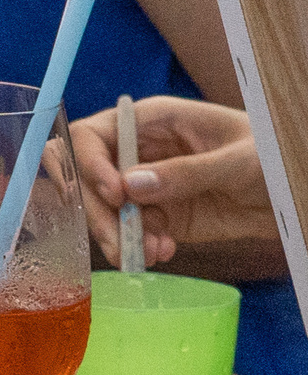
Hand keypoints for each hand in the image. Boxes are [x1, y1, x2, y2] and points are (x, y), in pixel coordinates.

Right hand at [71, 96, 281, 272]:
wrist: (294, 194)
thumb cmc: (272, 156)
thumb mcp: (236, 160)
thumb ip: (186, 172)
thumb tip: (130, 186)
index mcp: (151, 121)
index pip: (93, 135)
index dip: (90, 162)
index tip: (113, 195)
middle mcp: (138, 152)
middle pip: (87, 177)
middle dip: (97, 210)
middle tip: (119, 240)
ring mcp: (145, 186)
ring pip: (104, 210)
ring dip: (118, 235)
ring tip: (148, 254)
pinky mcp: (158, 216)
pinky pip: (131, 232)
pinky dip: (139, 246)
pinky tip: (162, 252)